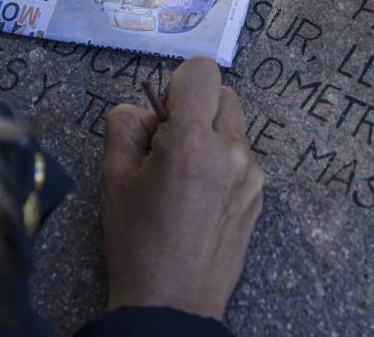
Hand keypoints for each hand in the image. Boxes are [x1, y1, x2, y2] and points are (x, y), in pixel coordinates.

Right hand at [100, 56, 264, 319]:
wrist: (172, 303)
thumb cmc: (137, 243)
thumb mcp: (113, 177)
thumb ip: (126, 124)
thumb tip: (144, 107)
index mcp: (193, 143)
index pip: (201, 71)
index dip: (178, 84)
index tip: (163, 114)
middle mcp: (232, 152)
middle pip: (223, 94)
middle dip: (196, 108)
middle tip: (169, 144)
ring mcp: (252, 174)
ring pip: (233, 126)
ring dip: (210, 135)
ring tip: (183, 177)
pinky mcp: (260, 193)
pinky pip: (241, 156)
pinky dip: (222, 161)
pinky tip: (199, 197)